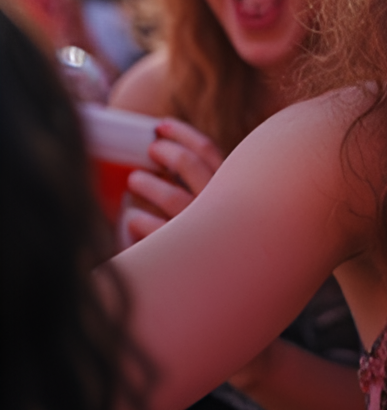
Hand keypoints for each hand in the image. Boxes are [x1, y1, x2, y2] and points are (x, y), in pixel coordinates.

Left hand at [123, 118, 223, 243]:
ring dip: (145, 183)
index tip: (160, 125)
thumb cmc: (219, 238)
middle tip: (149, 150)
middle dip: (164, 151)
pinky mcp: (183, 253)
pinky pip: (150, 228)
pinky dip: (136, 219)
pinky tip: (131, 219)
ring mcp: (203, 228)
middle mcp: (221, 205)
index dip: (182, 132)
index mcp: (232, 189)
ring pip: (168, 194)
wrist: (223, 285)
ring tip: (133, 181)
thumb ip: (204, 183)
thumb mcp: (220, 205)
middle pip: (189, 164)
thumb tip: (168, 156)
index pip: (208, 148)